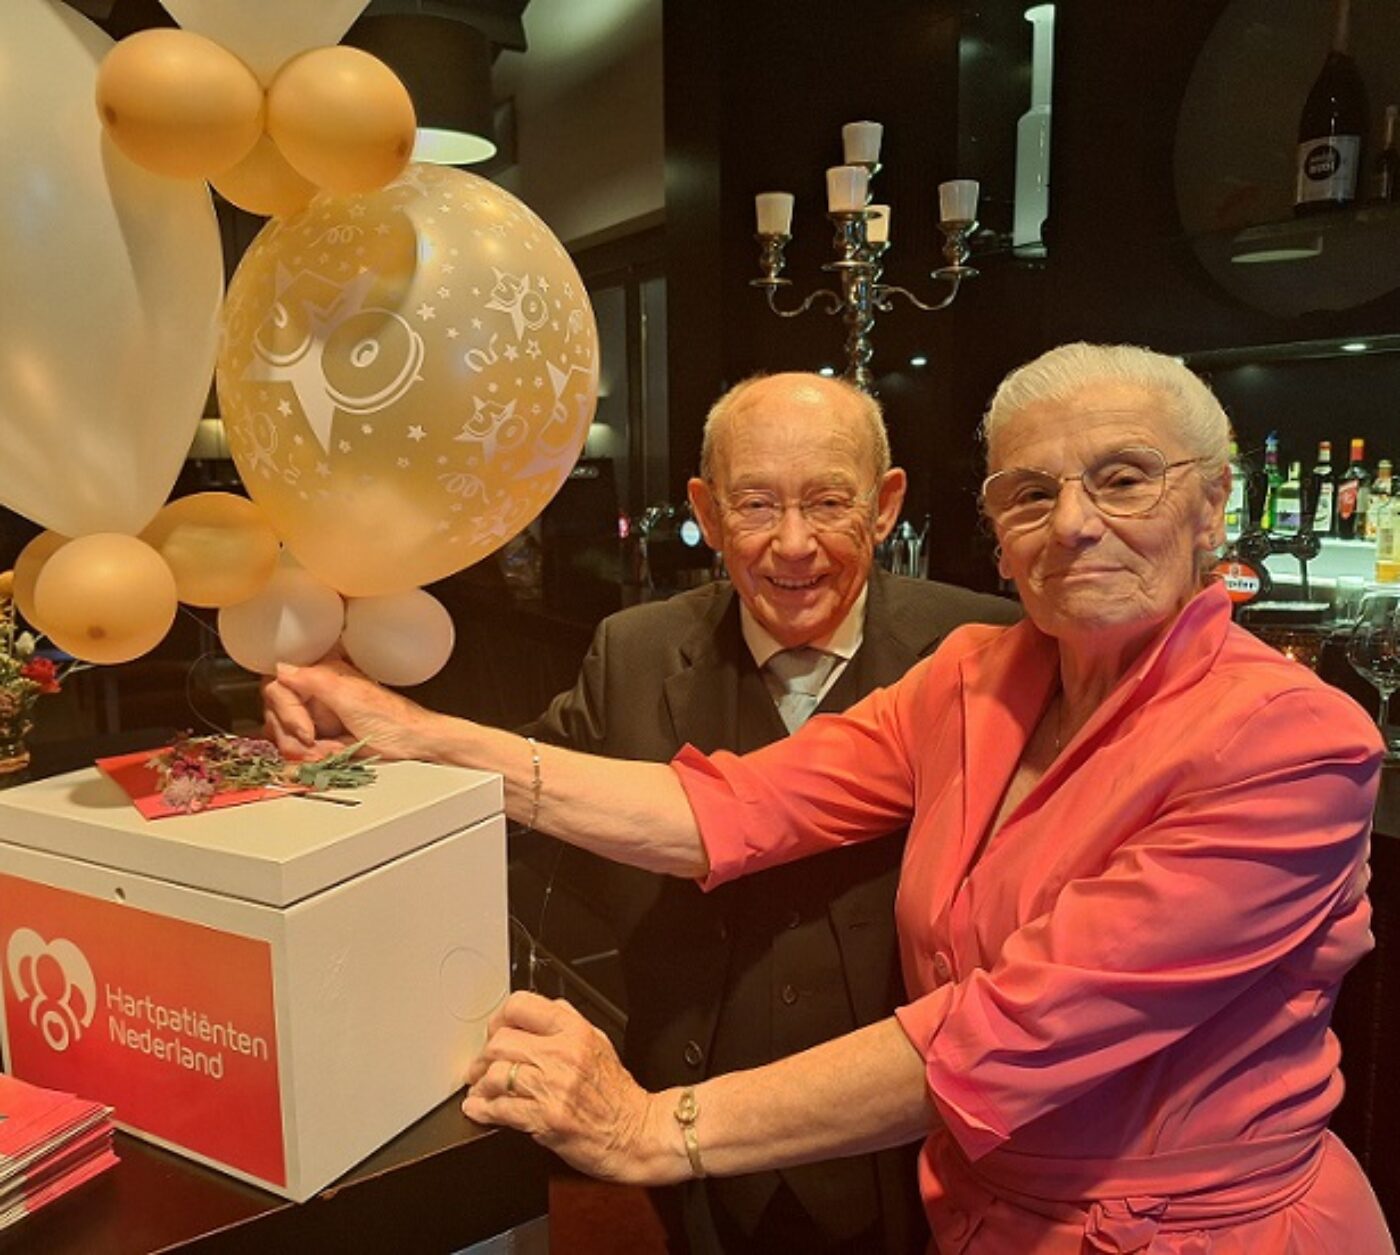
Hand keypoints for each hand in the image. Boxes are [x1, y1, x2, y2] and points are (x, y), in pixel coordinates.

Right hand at [261, 657, 436, 761]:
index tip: (307, 731)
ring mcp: (314, 717)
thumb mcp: (350, 697)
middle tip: (317, 744)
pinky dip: (311, 758)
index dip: (288, 714)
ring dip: (305, 751)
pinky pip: (296, 751)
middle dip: (295, 737)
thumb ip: (314, 681)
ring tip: (331, 750)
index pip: (277, 688)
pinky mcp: (318, 739)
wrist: (410, 745)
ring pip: (282, 736)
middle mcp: (313, 694)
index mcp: (320, 676)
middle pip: (274, 715)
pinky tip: (331, 755)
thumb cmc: (391, 719)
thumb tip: (281, 668)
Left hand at [462, 991, 679, 1184]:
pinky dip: (482, 1110)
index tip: (494, 1032)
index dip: (498, 1019)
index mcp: (574, 1031)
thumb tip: (538, 1011)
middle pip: (500, 1042)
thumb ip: (568, 1022)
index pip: (520, 1007)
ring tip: (479, 1091)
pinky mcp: (545, 1119)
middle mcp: (562, 1054)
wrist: (636, 1133)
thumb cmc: (619, 1094)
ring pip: (496, 1075)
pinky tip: (478, 1109)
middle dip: (484, 1057)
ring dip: (480, 1086)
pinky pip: (500, 1109)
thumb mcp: (600, 1042)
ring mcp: (553, 1087)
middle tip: (480, 1067)